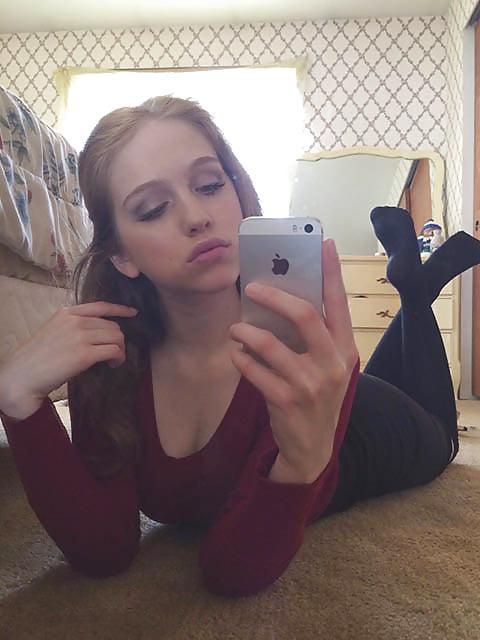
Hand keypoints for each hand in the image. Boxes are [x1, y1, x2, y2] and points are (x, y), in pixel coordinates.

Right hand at [0, 302, 137, 419]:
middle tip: (114, 353)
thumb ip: (73, 326)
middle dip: (118, 339)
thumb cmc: (37, 358)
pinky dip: (119, 358)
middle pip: (112, 325)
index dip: (120, 309)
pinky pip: (114, 350)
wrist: (23, 376)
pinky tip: (113, 364)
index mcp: (67, 313)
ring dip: (120, 349)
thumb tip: (98, 332)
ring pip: (117, 337)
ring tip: (113, 360)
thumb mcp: (53, 331)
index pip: (100, 306)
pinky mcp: (85, 354)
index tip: (133, 313)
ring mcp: (80, 336)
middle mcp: (75, 321)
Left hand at [229, 238, 358, 482]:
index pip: (338, 303)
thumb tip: (282, 298)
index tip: (324, 243)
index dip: (331, 272)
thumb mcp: (326, 366)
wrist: (311, 448)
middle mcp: (332, 364)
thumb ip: (314, 338)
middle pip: (304, 315)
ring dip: (246, 332)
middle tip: (253, 287)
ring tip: (236, 329)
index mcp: (345, 350)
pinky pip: (254, 369)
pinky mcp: (286, 401)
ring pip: (270, 343)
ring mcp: (310, 384)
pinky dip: (241, 358)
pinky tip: (237, 355)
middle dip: (274, 295)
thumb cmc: (317, 396)